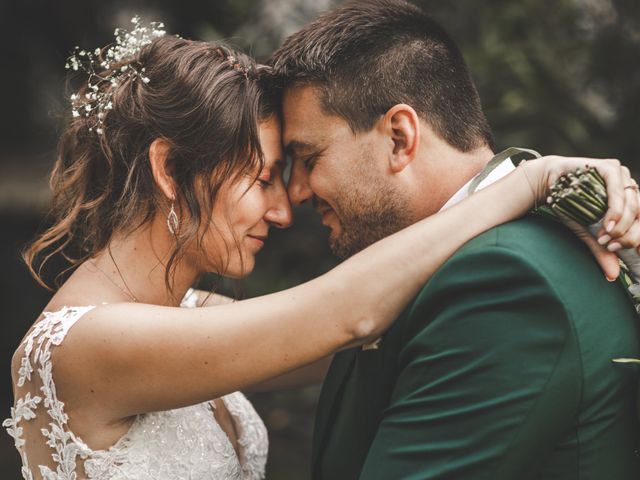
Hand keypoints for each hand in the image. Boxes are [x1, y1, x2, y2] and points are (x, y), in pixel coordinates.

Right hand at [522, 156, 639, 279]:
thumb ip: (602, 249)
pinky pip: (619, 191)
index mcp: (630, 200)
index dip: (639, 239)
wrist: (547, 185)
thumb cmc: (568, 206)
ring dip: (621, 226)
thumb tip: (613, 276)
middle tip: (611, 247)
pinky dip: (615, 210)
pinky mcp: (610, 167)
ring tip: (605, 238)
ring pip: (633, 205)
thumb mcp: (588, 232)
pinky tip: (607, 225)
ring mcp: (622, 175)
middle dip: (629, 236)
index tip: (628, 254)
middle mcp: (630, 187)